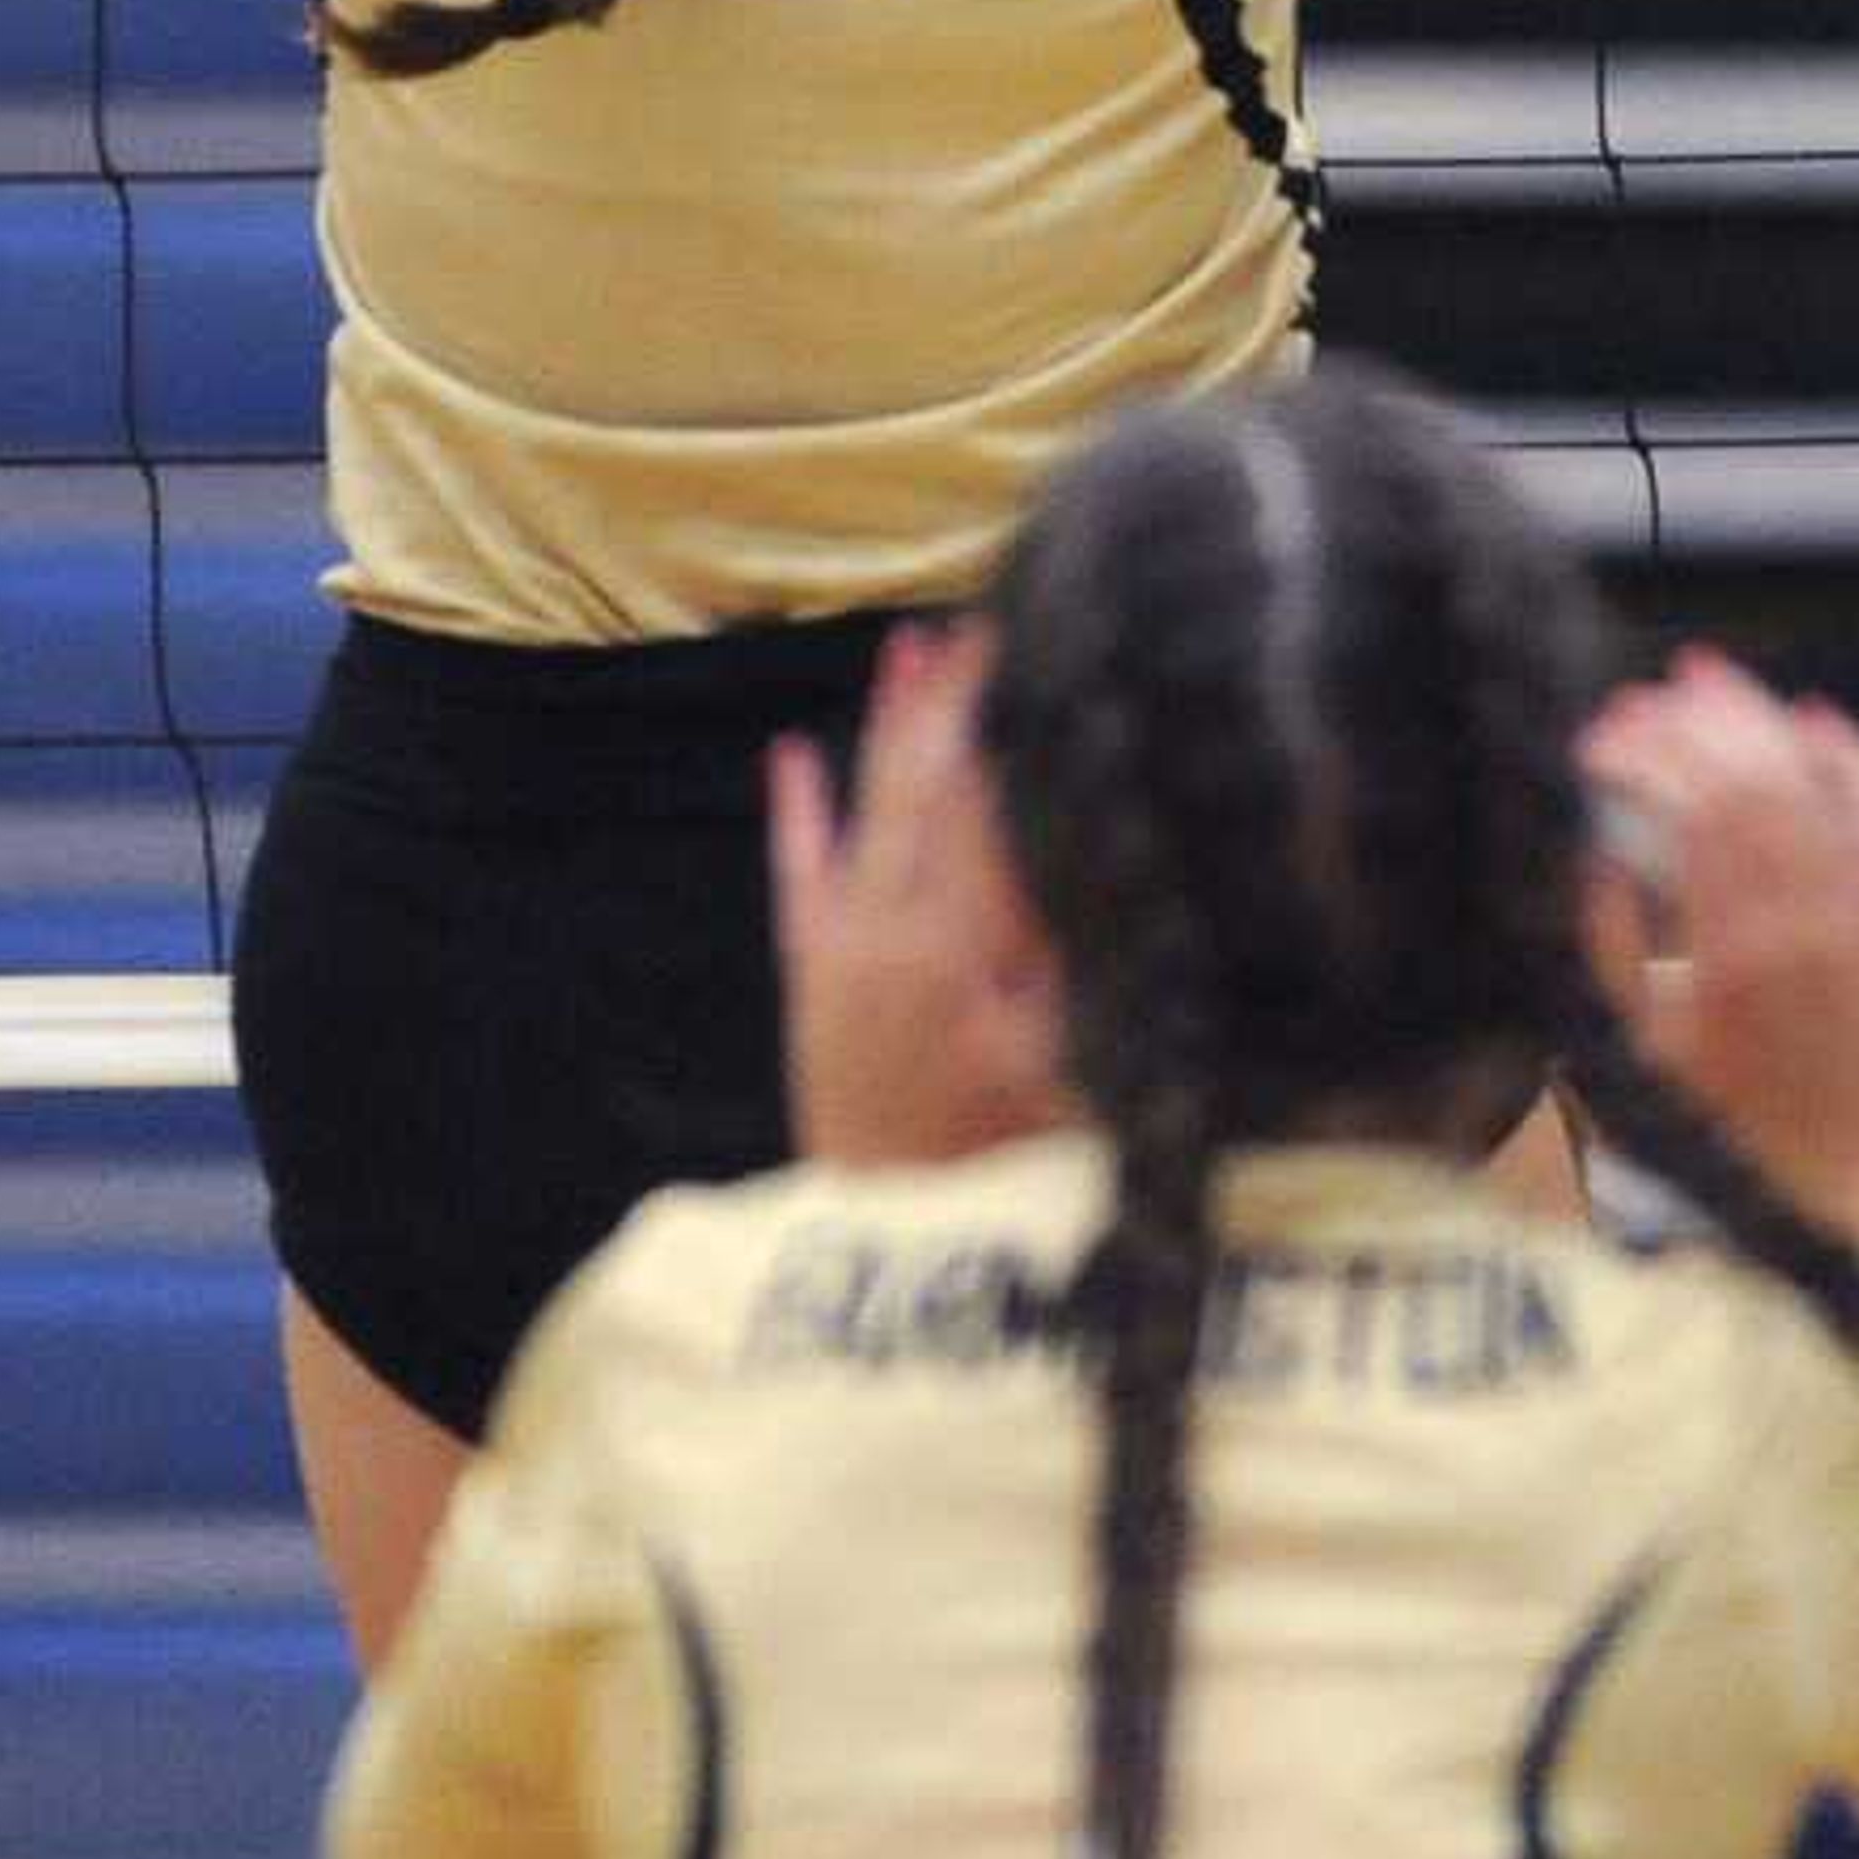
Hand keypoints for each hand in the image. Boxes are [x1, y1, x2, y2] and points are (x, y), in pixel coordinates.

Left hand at [765, 620, 1064, 1166]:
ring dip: (889, 728)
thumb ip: (1060, 940)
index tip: (1026, 644)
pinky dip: (797, 813)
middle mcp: (890, 925)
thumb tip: (1069, 830)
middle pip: (922, 785)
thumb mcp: (1059, 1050)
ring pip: (868, 809)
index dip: (999, 716)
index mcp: (956, 940)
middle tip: (982, 621)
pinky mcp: (811, 975)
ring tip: (908, 646)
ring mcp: (844, 946)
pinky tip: (788, 751)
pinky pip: (799, 876)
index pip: (977, 797)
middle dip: (951, 699)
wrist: (892, 1237)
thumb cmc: (998, 1153)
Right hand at [1579, 648, 1858, 1222]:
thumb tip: (1586, 855)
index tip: (1593, 744)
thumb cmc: (1709, 1140)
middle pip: (1758, 787)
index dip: (1647, 760)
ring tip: (1700, 680)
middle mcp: (1808, 933)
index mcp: (1736, 962)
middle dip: (1691, 727)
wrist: (1817, 1197)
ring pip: (1816, 791)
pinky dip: (1853, 768)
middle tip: (1632, 703)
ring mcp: (1853, 928)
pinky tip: (1816, 721)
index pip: (1699, 816)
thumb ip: (1603, 955)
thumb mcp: (1624, 1061)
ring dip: (1757, 726)